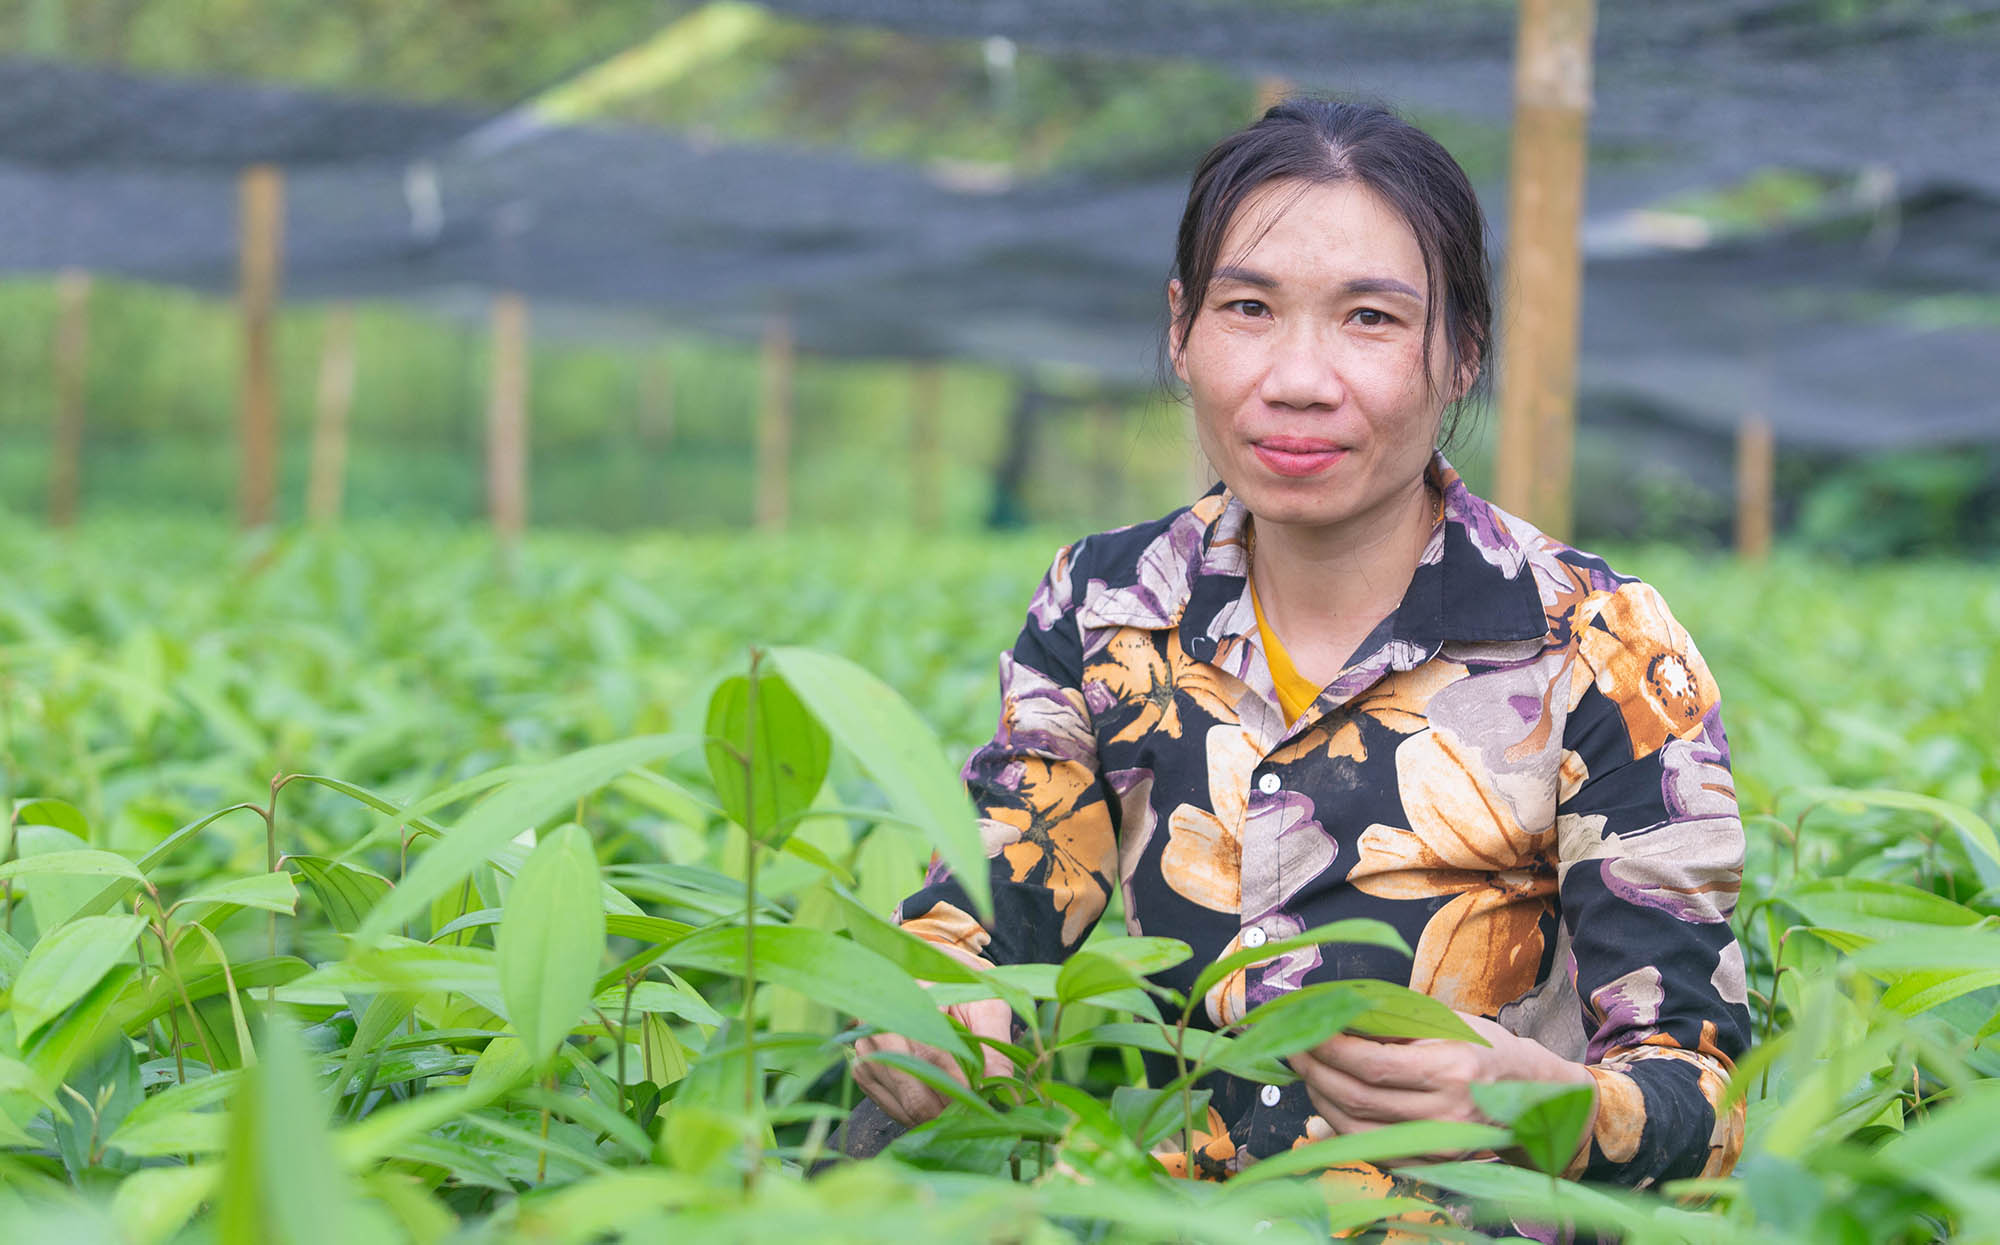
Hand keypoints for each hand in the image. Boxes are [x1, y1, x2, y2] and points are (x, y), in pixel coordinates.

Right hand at [852, 942, 1013, 1127]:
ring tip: (962, 1116)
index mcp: (913, 994)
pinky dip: (916, 1116)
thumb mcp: (987, 1005)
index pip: (934, 1052)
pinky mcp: (862, 1067)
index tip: (986, 1105)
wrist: (926, 974)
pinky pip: (889, 1106)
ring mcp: (867, 1045)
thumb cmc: (961, 989)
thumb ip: (995, 1046)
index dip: (961, 1086)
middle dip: (949, 1109)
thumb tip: (1002, 1093)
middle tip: (977, 1119)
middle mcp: (881, 1019)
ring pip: (902, 1100)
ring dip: (934, 1116)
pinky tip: (937, 1110)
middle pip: (914, 1082)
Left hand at [1287, 1012, 1596, 1165]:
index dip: (1329, 1047)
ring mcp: (1441, 1146)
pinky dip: (1342, 1129)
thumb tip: (1334, 1019)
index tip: (1303, 1028)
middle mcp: (1447, 1113)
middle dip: (1315, 1072)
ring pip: (1358, 1131)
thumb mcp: (1445, 1021)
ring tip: (1309, 1073)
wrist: (1534, 1097)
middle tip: (1294, 1049)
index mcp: (1451, 1069)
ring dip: (1322, 1100)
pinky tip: (1329, 1104)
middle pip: (1359, 1098)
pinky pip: (1374, 1151)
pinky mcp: (1434, 1165)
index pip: (1371, 1063)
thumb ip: (1390, 1021)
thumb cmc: (1485, 1049)